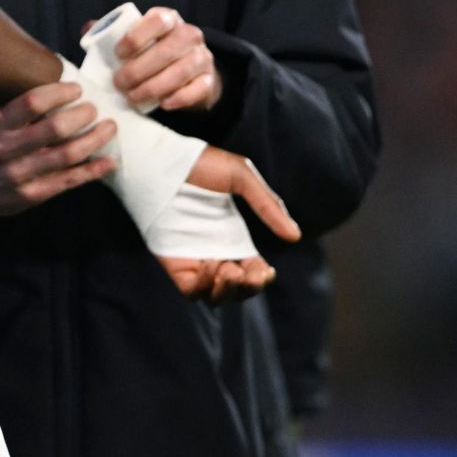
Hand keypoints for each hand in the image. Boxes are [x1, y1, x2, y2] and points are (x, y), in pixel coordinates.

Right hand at [0, 82, 117, 223]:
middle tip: (95, 108)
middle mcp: (8, 149)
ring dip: (94, 140)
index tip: (76, 88)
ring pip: (66, 155)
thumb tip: (56, 84)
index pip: (31, 102)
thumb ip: (18, 109)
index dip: (59, 92)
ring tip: (109, 128)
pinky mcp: (32, 195)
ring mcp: (20, 175)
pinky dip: (93, 171)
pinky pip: (68, 181)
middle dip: (83, 115)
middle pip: (54, 129)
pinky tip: (108, 161)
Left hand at [111, 6, 219, 112]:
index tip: (118, 54)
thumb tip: (88, 28)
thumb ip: (111, 32)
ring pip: (181, 71)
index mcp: (168, 19)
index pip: (158, 20)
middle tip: (119, 83)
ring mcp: (202, 57)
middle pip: (167, 49)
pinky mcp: (209, 80)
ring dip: (154, 87)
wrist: (186, 73)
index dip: (137, 37)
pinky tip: (162, 104)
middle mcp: (189, 34)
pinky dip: (179, 98)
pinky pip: (198, 89)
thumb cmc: (150, 52)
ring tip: (133, 97)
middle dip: (139, 69)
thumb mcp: (134, 38)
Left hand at [161, 148, 298, 304]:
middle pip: (238, 289)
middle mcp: (216, 252)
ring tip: (230, 271)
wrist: (162, 160)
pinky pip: (191, 290)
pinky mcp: (174, 263)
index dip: (262, 278)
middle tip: (250, 274)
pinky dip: (203, 288)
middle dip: (249, 288)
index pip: (253, 271)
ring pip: (216, 296)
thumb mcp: (241, 177)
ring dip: (228, 291)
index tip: (266, 271)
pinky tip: (211, 267)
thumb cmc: (200, 164)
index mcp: (234, 238)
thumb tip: (294, 236)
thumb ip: (267, 205)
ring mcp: (194, 258)